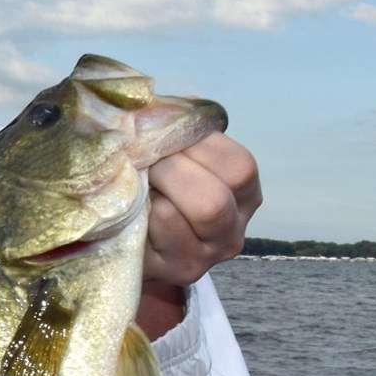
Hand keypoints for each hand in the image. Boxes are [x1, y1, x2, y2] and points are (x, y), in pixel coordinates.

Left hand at [137, 133, 261, 335]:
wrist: (131, 243)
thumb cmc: (156, 190)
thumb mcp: (175, 160)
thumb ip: (174, 135)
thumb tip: (151, 105)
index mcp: (245, 195)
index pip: (238, 166)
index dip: (198, 145)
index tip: (164, 137)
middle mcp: (234, 230)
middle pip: (215, 197)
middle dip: (172, 170)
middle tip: (145, 162)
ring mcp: (207, 256)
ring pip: (188, 214)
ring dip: (155, 189)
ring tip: (138, 183)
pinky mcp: (179, 270)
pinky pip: (159, 230)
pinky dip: (141, 209)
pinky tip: (130, 206)